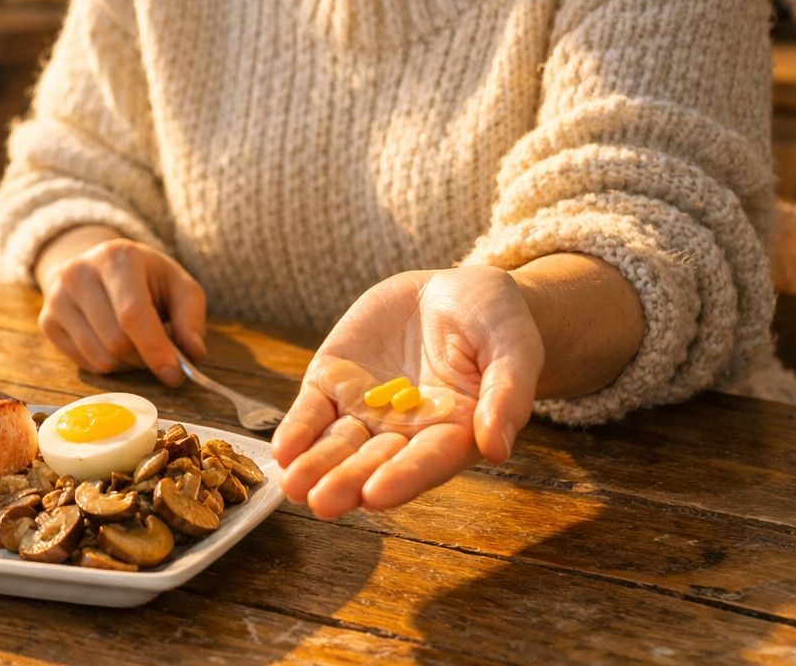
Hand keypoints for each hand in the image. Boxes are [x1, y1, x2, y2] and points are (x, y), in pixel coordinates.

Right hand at [36, 233, 206, 385]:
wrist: (96, 265)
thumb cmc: (145, 278)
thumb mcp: (177, 284)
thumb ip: (191, 316)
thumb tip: (193, 353)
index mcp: (116, 257)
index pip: (133, 314)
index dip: (156, 349)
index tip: (175, 375)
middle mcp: (79, 272)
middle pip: (116, 341)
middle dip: (144, 358)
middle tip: (158, 353)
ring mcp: (57, 297)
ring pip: (100, 357)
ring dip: (127, 364)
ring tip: (136, 345)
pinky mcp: (47, 321)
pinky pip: (84, 363)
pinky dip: (107, 364)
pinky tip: (113, 343)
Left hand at [271, 265, 543, 517]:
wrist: (455, 294)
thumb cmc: (496, 325)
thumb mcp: (514, 348)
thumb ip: (507, 395)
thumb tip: (497, 447)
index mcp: (453, 433)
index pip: (427, 461)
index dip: (402, 478)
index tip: (377, 495)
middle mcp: (405, 432)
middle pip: (374, 462)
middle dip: (347, 481)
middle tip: (323, 502)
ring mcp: (365, 410)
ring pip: (336, 445)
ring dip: (314, 466)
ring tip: (294, 487)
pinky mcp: (334, 382)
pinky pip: (311, 411)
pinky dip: (295, 429)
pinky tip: (281, 450)